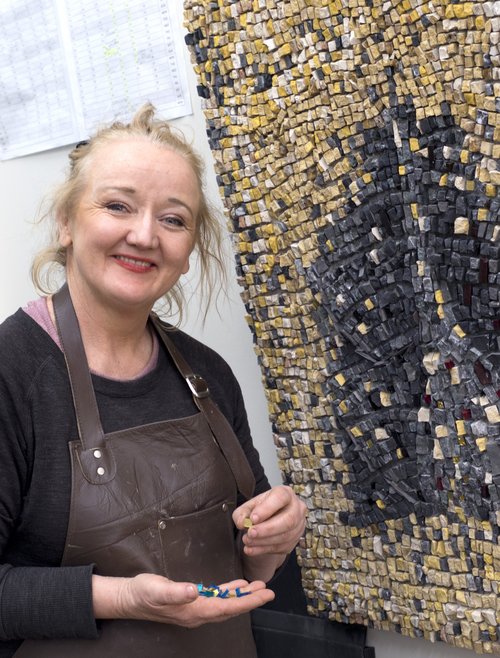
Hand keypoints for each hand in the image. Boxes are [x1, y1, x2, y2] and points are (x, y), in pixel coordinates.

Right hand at [94, 574, 273, 627]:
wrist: (130, 598)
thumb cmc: (143, 593)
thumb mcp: (157, 589)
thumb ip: (176, 592)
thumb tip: (194, 591)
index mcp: (193, 610)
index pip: (227, 607)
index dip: (247, 601)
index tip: (264, 594)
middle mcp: (197, 613)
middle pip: (230, 608)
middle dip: (250, 600)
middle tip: (268, 590)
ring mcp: (195, 609)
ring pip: (225, 604)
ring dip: (242, 596)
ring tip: (258, 587)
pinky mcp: (192, 602)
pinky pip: (216, 599)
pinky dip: (229, 592)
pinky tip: (237, 585)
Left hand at [233, 485, 306, 557]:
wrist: (270, 521)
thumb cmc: (261, 509)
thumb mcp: (249, 506)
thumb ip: (242, 512)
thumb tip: (241, 523)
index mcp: (286, 493)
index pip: (281, 498)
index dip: (267, 509)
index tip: (253, 519)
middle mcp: (297, 508)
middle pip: (288, 520)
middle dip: (267, 529)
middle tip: (250, 533)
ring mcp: (299, 525)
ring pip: (285, 536)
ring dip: (264, 541)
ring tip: (247, 541)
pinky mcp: (295, 540)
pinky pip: (282, 547)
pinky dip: (263, 549)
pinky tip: (251, 549)